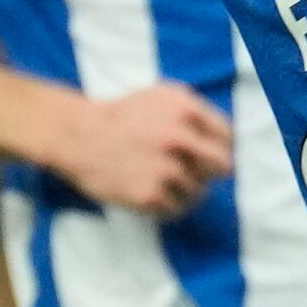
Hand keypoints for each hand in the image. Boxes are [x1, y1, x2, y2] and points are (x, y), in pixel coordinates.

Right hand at [43, 80, 235, 216]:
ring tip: (163, 181)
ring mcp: (165, 169)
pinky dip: (168, 206)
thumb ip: (197, 111)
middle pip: (222, 167)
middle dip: (210, 171)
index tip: (209, 155)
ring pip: (199, 192)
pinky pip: (177, 210)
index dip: (220, 147)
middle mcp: (179, 139)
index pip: (228, 138)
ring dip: (186, 190)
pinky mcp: (149, 195)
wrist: (78, 136)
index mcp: (186, 110)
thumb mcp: (162, 96)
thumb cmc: (122, 116)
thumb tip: (228, 138)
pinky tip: (154, 193)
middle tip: (194, 172)